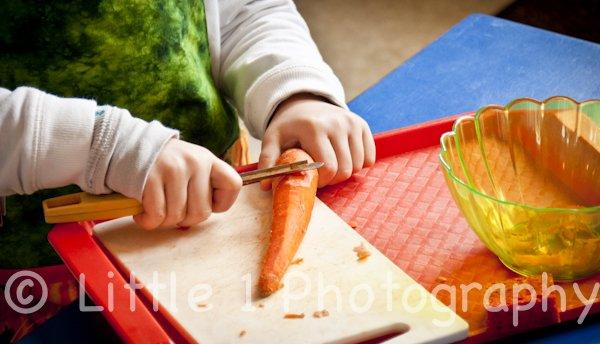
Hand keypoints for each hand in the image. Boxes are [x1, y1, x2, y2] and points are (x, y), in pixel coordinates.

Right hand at [133, 139, 241, 229]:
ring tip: (156, 210)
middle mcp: (194, 162)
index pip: (233, 185)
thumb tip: (205, 214)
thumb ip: (202, 185)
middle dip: (186, 219)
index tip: (207, 203)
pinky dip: (149, 221)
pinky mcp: (150, 179)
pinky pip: (157, 216)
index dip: (223, 203)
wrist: (126, 146)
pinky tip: (143, 213)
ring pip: (178, 217)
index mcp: (207, 159)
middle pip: (202, 212)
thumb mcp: (189, 164)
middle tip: (173, 210)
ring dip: (164, 222)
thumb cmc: (162, 165)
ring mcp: (173, 169)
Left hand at [259, 93, 375, 188]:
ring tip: (330, 163)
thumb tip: (264, 185)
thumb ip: (268, 160)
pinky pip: (369, 158)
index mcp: (314, 128)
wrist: (305, 103)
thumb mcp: (273, 138)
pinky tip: (344, 157)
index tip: (311, 178)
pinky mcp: (362, 125)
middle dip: (333, 179)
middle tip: (321, 174)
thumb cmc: (289, 126)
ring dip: (345, 172)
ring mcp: (352, 123)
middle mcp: (337, 123)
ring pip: (359, 165)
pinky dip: (359, 163)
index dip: (321, 180)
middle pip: (345, 170)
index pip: (328, 168)